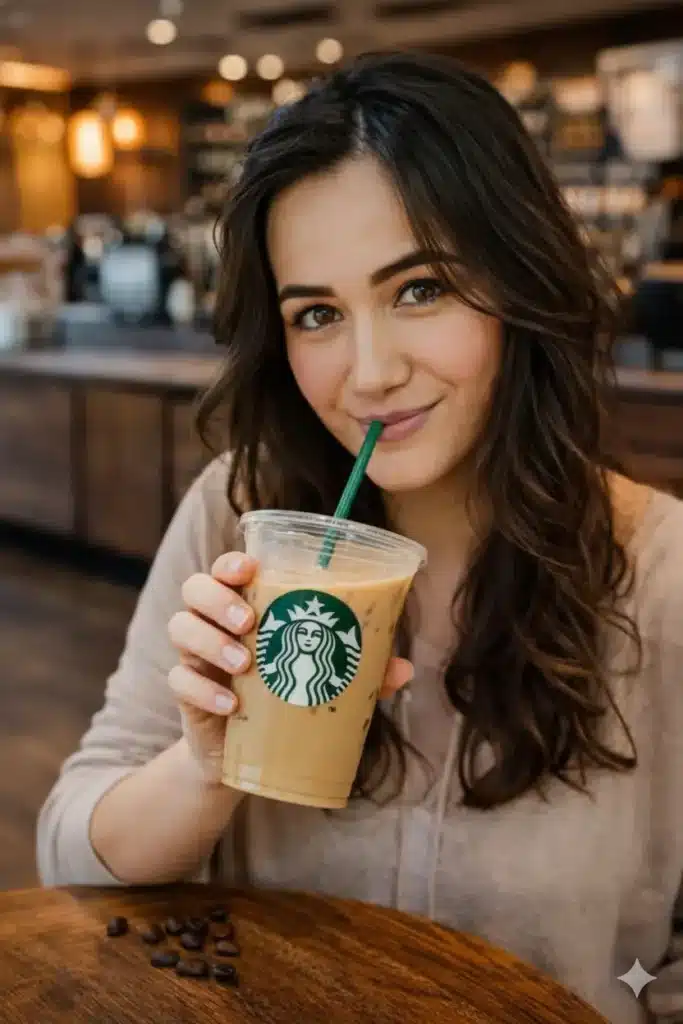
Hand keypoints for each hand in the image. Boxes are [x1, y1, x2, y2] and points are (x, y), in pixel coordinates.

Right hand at [168, 552, 413, 784]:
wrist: (247, 752)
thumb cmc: (286, 694)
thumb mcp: (324, 679)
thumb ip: (359, 670)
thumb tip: (404, 669)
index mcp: (245, 604)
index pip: (226, 568)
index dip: (231, 562)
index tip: (250, 569)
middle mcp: (213, 622)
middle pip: (194, 588)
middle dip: (218, 599)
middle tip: (250, 621)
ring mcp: (195, 657)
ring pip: (180, 627)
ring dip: (210, 641)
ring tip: (245, 663)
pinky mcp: (185, 695)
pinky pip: (179, 680)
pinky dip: (204, 691)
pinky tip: (231, 705)